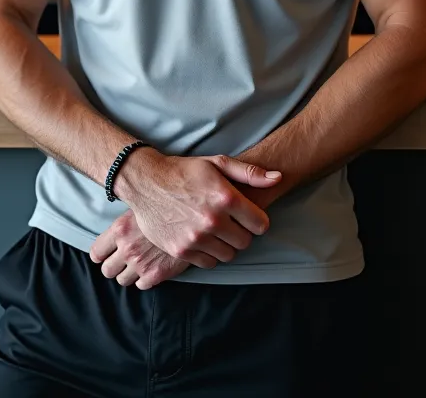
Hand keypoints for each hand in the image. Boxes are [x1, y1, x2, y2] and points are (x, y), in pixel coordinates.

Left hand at [89, 210, 188, 289]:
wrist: (192, 220)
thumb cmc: (166, 210)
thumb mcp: (141, 210)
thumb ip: (126, 224)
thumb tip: (116, 231)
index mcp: (120, 230)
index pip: (96, 253)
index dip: (101, 255)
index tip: (106, 255)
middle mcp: (127, 248)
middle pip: (107, 271)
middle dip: (114, 266)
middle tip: (123, 261)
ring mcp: (140, 263)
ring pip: (122, 280)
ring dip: (129, 274)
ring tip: (140, 263)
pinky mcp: (154, 275)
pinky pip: (140, 285)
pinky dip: (145, 279)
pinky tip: (152, 267)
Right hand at [112, 150, 281, 268]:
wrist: (147, 182)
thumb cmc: (184, 171)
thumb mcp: (217, 163)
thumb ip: (250, 173)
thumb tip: (278, 178)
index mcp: (225, 197)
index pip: (261, 225)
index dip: (256, 220)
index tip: (247, 215)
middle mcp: (212, 220)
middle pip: (245, 242)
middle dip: (242, 233)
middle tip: (230, 222)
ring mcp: (196, 238)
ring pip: (229, 255)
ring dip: (226, 245)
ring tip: (216, 229)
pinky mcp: (181, 250)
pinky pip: (209, 263)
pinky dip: (209, 253)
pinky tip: (202, 237)